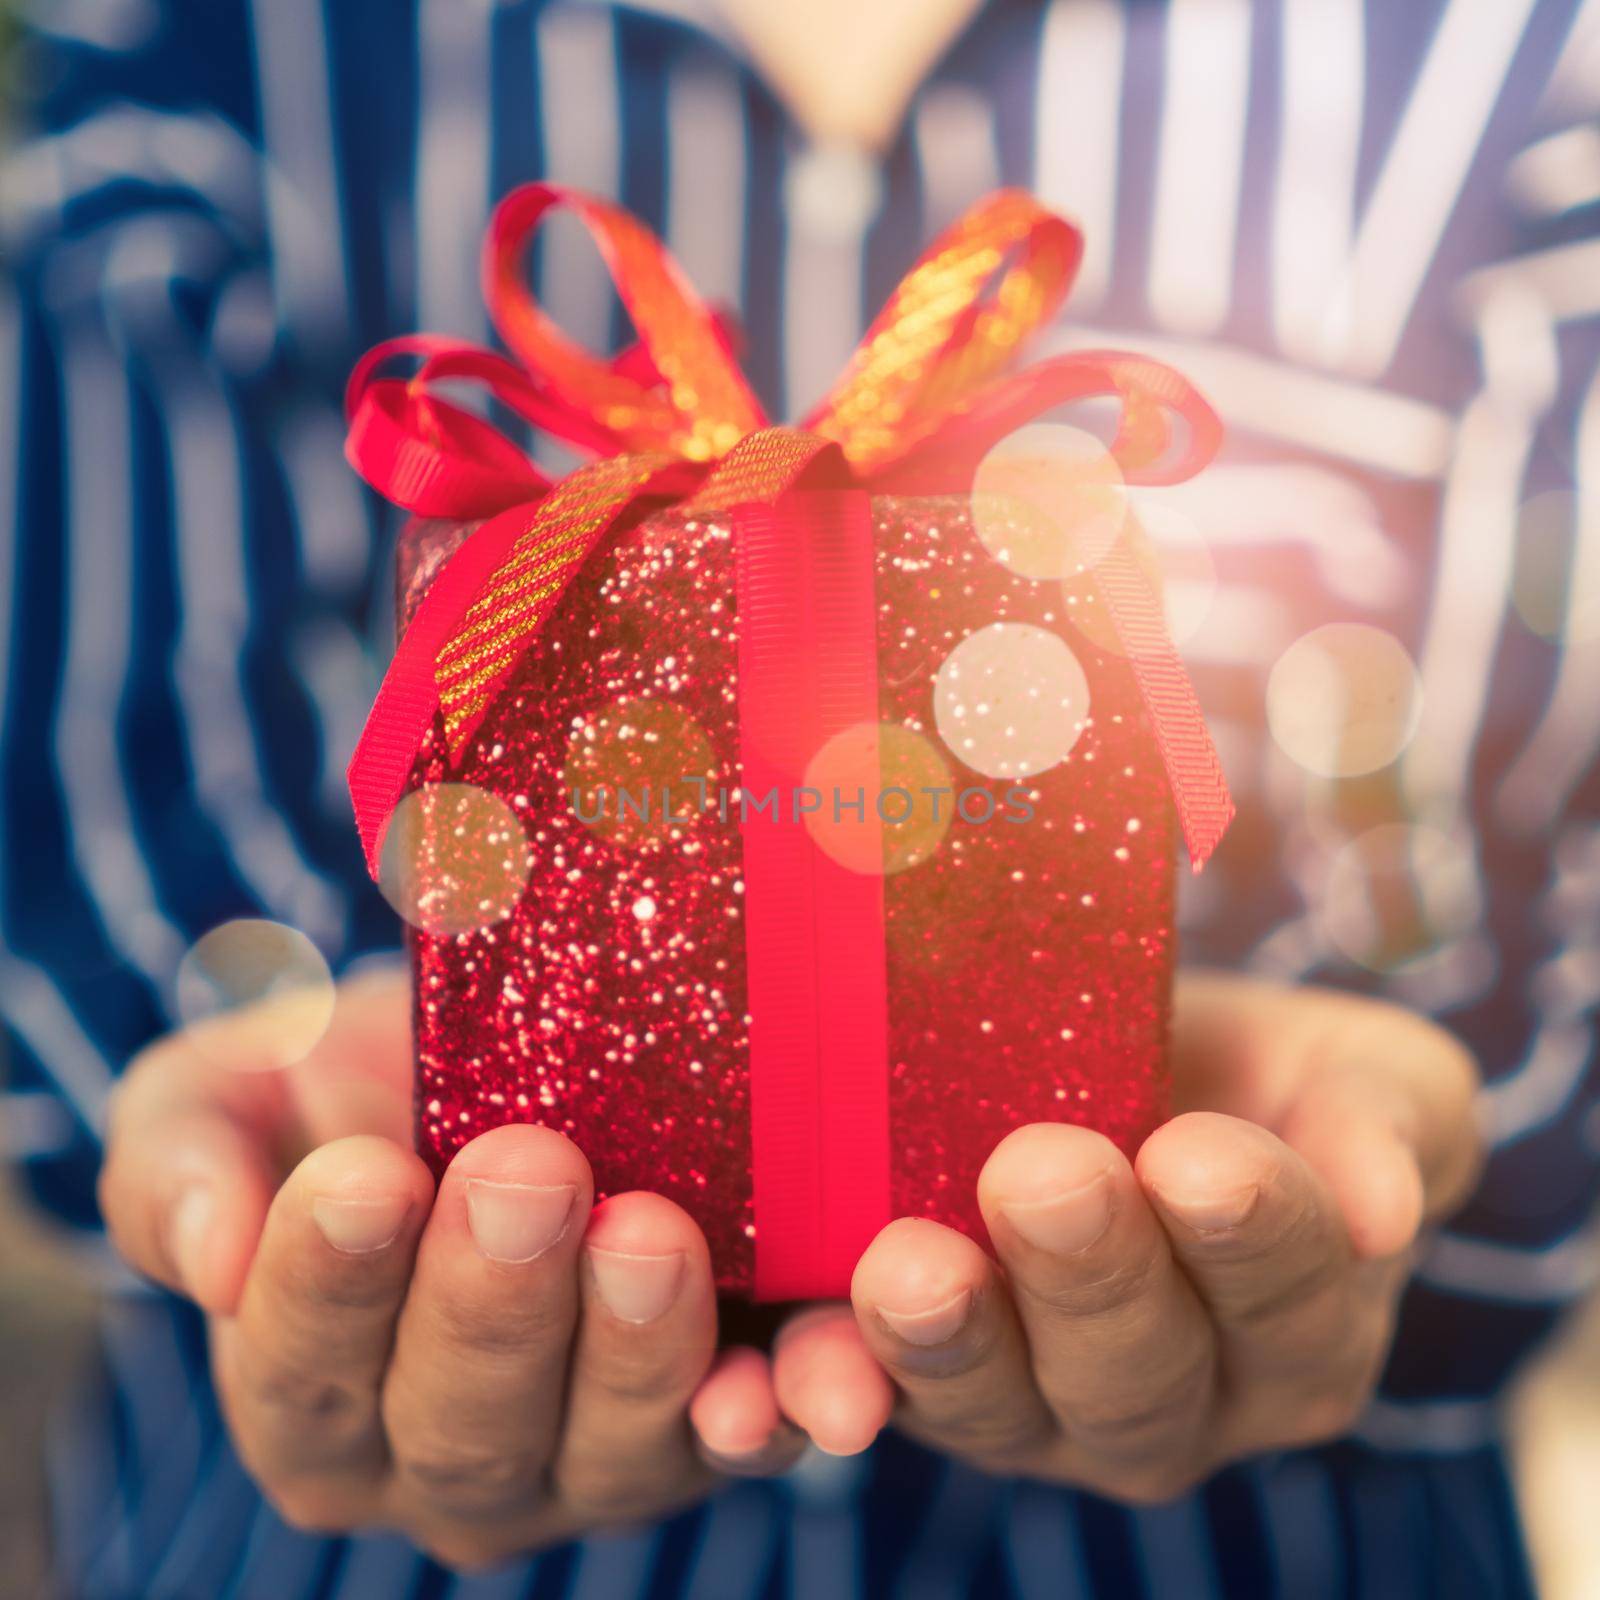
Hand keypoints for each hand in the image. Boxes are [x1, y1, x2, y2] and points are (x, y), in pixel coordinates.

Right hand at [98, 969, 802, 1567]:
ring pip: (606, 1447)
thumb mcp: (234, 1094)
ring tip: (649, 1232)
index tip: (365, 1176)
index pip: (302, 1370)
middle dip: (493, 1302)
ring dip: (632, 1350)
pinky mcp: (710, 1420)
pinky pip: (745, 1437)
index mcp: (314, 1393)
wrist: (509, 1052)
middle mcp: (446, 1459)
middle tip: (527, 1171)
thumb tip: (214, 1258)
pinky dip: (770, 1412)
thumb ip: (179, 1167)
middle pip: (461, 1425)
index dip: (329, 1284)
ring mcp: (587, 1457)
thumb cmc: (354, 1086)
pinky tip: (785, 1374)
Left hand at [767, 974, 1483, 1496]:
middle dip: (1088, 1279)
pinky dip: (809, 1396)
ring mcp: (1029, 1405)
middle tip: (1042, 1175)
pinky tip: (770, 1383)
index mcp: (1295, 1331)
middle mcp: (1170, 1398)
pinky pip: (856, 1401)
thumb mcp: (1353, 1072)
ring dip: (943, 1345)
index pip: (1287, 1297)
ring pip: (992, 1404)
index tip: (1200, 1156)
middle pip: (1134, 1371)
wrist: (1122, 1054)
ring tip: (907, 1267)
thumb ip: (1384, 1128)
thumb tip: (1377, 1205)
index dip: (1250, 1235)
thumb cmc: (1255, 1071)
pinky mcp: (908, 1374)